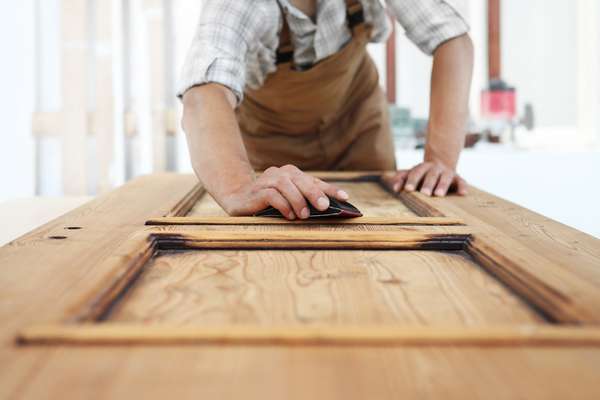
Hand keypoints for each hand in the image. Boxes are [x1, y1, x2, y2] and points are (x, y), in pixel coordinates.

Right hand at [220, 164, 349, 218]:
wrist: (238, 200)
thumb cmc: (268, 203)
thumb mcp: (288, 202)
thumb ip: (304, 202)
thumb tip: (328, 211)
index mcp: (292, 174)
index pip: (315, 181)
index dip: (330, 189)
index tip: (346, 198)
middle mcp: (280, 173)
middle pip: (301, 180)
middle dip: (315, 193)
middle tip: (324, 207)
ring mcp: (267, 180)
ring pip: (286, 185)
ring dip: (297, 200)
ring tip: (304, 216)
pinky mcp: (256, 191)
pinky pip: (272, 195)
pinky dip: (283, 205)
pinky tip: (288, 216)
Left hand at [382, 161, 467, 196]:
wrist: (440, 165)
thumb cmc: (422, 174)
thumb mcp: (411, 174)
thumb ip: (402, 179)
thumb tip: (394, 188)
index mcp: (422, 167)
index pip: (416, 173)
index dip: (412, 180)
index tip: (408, 189)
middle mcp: (435, 169)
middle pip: (431, 176)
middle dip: (428, 184)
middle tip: (425, 193)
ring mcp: (447, 173)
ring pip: (445, 178)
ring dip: (442, 186)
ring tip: (439, 195)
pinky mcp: (458, 178)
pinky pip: (461, 182)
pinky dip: (462, 187)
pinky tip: (463, 194)